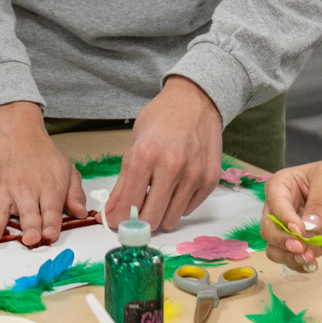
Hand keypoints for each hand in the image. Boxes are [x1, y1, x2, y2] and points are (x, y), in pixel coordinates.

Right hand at [0, 103, 85, 246]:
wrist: (13, 130)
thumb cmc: (41, 153)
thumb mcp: (66, 169)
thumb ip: (75, 193)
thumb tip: (81, 213)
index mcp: (48, 188)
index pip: (51, 210)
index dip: (51, 224)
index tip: (50, 234)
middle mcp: (25, 191)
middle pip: (28, 214)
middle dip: (30, 227)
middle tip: (30, 238)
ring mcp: (3, 190)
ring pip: (0, 212)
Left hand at [103, 77, 221, 231]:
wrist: (195, 101)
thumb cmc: (160, 119)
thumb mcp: (133, 145)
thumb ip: (122, 183)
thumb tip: (111, 214)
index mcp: (145, 156)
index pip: (128, 205)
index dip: (118, 219)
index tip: (116, 221)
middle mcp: (171, 167)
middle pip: (151, 219)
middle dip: (140, 222)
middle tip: (137, 212)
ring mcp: (194, 174)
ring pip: (171, 219)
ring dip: (160, 214)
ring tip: (157, 196)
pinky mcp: (210, 179)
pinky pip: (189, 209)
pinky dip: (178, 205)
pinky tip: (175, 187)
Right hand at [259, 159, 321, 269]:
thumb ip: (320, 201)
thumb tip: (308, 226)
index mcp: (281, 185)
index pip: (274, 204)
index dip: (284, 219)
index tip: (300, 230)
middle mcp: (281, 209)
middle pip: (268, 229)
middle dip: (282, 241)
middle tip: (302, 247)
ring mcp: (291, 230)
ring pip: (274, 248)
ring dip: (287, 257)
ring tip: (308, 259)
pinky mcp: (305, 245)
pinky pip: (291, 259)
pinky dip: (298, 265)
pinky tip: (313, 265)